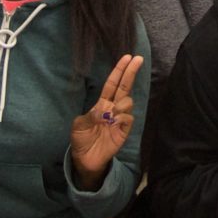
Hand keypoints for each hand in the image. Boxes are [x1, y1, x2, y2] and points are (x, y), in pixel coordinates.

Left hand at [68, 54, 142, 182]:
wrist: (85, 159)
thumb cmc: (81, 140)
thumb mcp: (79, 125)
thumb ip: (90, 116)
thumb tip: (103, 111)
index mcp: (102, 104)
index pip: (113, 84)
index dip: (119, 71)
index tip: (127, 57)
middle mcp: (113, 109)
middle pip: (125, 87)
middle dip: (130, 72)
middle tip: (138, 59)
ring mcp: (120, 120)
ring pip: (128, 102)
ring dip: (121, 103)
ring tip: (111, 114)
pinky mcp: (124, 131)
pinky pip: (128, 118)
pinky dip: (123, 116)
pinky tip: (115, 121)